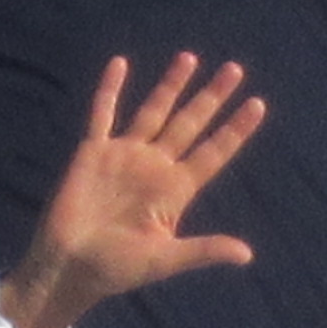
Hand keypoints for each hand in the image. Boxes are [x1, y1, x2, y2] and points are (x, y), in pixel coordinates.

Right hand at [0, 54, 265, 327]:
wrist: (68, 267)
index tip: (258, 104)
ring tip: (190, 58)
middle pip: (189, 124)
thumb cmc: (117, 269)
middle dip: (211, 97)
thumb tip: (247, 255)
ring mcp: (124, 156)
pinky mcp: (93, 152)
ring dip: (171, 85)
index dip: (235, 130)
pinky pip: (103, 114)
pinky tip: (121, 63)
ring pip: (153, 111)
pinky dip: (110, 89)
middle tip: (235, 69)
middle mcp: (154, 167)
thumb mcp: (165, 260)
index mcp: (175, 191)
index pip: (213, 153)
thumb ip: (203, 249)